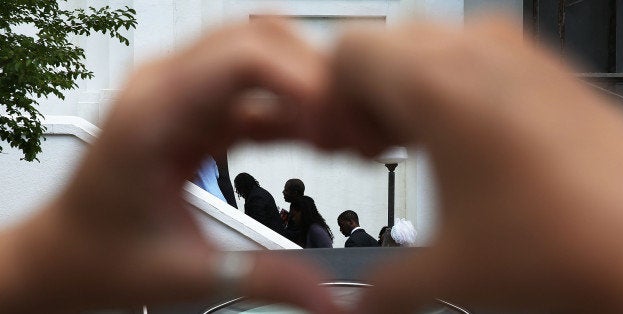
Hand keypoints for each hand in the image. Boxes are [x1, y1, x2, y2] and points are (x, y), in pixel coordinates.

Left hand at [2, 20, 338, 313]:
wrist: (64, 253)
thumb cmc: (99, 253)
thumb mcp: (186, 273)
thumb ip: (264, 279)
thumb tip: (329, 300)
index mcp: (152, 113)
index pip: (243, 57)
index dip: (304, 80)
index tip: (338, 123)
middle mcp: (166, 87)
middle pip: (261, 41)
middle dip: (316, 80)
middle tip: (351, 131)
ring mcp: (182, 92)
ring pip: (264, 56)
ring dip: (308, 90)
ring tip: (339, 139)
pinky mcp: (197, 107)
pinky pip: (257, 89)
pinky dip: (293, 108)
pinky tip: (315, 141)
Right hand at [327, 19, 622, 312]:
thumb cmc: (573, 240)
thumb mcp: (453, 273)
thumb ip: (384, 290)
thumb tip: (361, 308)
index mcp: (436, 87)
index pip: (348, 53)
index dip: (332, 100)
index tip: (348, 144)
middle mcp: (475, 54)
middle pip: (383, 47)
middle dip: (366, 97)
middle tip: (379, 149)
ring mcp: (514, 52)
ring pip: (427, 45)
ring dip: (407, 90)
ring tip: (422, 146)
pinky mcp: (543, 65)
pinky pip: (470, 53)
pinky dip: (449, 85)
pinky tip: (466, 141)